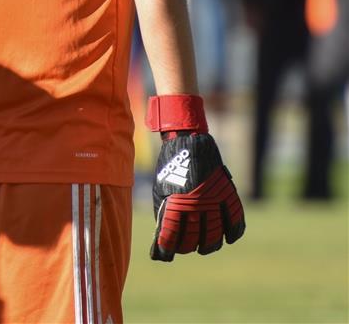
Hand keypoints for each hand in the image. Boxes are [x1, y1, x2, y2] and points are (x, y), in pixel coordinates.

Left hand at [146, 95, 244, 260]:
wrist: (188, 142)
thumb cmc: (170, 167)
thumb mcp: (160, 190)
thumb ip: (164, 215)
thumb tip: (163, 239)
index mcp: (175, 204)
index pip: (172, 237)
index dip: (167, 249)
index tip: (166, 253)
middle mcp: (195, 205)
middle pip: (193, 239)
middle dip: (187, 247)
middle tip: (185, 248)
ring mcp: (213, 200)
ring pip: (215, 235)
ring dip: (209, 245)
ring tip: (203, 247)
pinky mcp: (227, 193)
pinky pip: (235, 220)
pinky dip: (234, 233)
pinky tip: (228, 238)